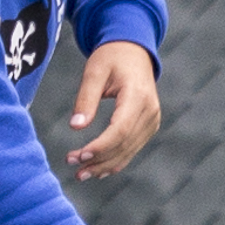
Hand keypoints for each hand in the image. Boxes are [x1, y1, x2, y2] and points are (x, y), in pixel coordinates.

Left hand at [65, 41, 160, 180]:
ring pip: (128, 151)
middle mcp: (150, 111)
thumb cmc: (111, 57)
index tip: (80, 155)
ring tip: (80, 173)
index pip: (121, 129)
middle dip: (98, 159)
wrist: (133, 51)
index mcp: (137, 95)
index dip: (101, 146)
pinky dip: (115, 161)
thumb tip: (75, 127)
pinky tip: (97, 170)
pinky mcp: (148, 126)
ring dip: (104, 165)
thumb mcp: (94, 71)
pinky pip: (132, 148)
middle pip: (124, 144)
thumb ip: (85, 99)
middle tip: (73, 166)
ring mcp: (152, 120)